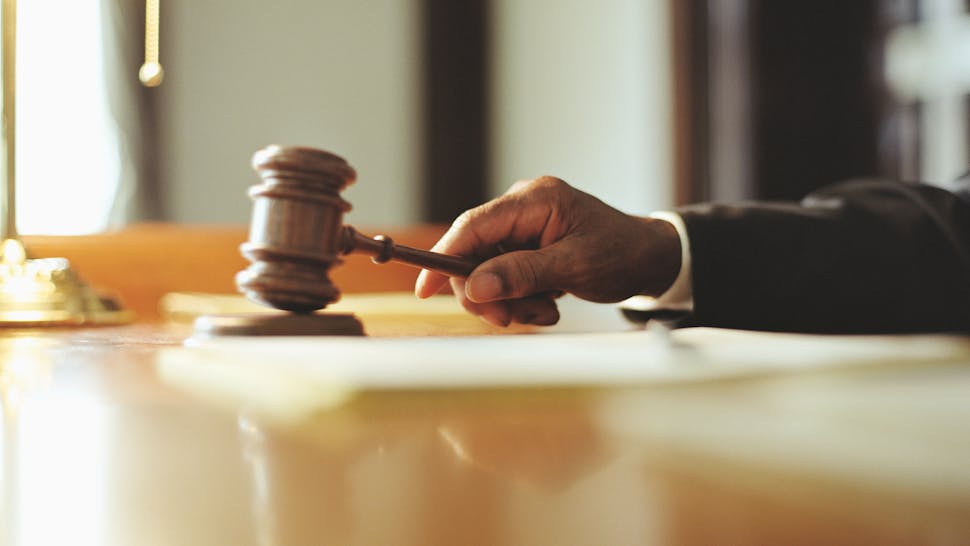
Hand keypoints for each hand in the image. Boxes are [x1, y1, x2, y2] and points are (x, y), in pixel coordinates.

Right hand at [415, 177, 681, 325]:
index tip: (425, 290)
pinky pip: (505, 276)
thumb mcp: (574, 267)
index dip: (445, 257)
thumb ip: (522, 274)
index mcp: (535, 201)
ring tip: (545, 310)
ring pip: (488, 271)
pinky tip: (548, 304)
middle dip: (488, 292)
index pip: (473, 226)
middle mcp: (523, 208)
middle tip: (510, 318)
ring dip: (510, 300)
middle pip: (475, 253)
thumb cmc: (621, 254)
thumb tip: (474, 286)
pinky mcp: (527, 245)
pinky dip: (521, 298)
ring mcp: (524, 227)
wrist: (650, 258)